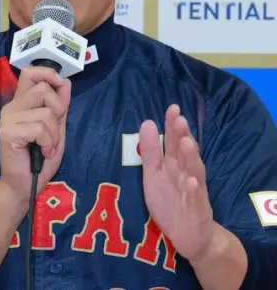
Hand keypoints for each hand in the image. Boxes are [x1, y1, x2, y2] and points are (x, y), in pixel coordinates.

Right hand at [0, 67, 70, 201]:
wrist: (24, 185)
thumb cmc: (39, 158)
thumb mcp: (56, 128)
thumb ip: (60, 106)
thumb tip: (66, 83)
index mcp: (22, 102)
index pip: (30, 73)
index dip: (48, 73)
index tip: (61, 85)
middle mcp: (12, 107)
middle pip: (43, 89)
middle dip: (58, 110)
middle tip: (53, 130)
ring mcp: (8, 119)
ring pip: (45, 112)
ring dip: (54, 134)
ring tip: (47, 146)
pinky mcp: (8, 132)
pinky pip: (40, 128)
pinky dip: (48, 143)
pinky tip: (42, 152)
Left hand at [139, 104, 214, 262]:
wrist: (190, 236)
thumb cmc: (170, 201)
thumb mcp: (154, 174)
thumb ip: (151, 151)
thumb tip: (147, 122)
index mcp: (175, 164)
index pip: (175, 140)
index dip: (173, 125)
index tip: (172, 107)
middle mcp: (186, 173)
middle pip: (185, 152)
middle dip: (183, 135)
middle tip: (179, 119)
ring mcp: (194, 191)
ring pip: (194, 171)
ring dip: (191, 157)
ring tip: (188, 142)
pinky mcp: (197, 210)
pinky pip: (196, 199)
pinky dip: (194, 190)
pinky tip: (191, 181)